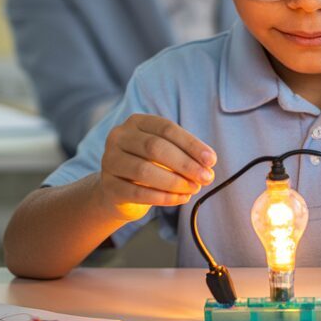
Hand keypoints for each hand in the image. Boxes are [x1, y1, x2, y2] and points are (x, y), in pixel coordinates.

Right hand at [99, 114, 215, 220]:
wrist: (119, 191)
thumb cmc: (149, 166)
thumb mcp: (166, 154)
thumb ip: (185, 156)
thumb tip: (207, 168)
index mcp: (136, 122)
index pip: (166, 128)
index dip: (191, 144)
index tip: (211, 160)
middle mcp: (118, 137)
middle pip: (155, 147)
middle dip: (185, 164)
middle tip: (206, 178)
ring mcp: (109, 161)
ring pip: (144, 171)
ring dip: (175, 182)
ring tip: (194, 189)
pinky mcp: (109, 186)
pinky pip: (138, 193)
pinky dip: (163, 197)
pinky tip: (180, 198)